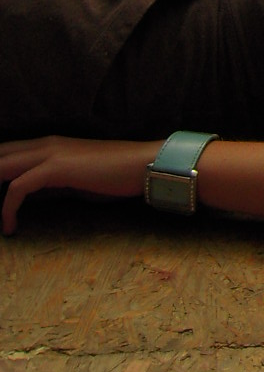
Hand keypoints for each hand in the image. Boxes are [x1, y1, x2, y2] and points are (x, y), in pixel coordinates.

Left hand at [0, 136, 160, 233]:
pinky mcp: (56, 167)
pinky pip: (18, 187)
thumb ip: (48, 185)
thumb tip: (26, 198)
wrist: (141, 165)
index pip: (4, 153)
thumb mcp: (72, 180)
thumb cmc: (113, 175)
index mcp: (47, 144)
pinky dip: (7, 209)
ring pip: (0, 166)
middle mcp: (44, 143)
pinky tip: (10, 228)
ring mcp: (50, 152)